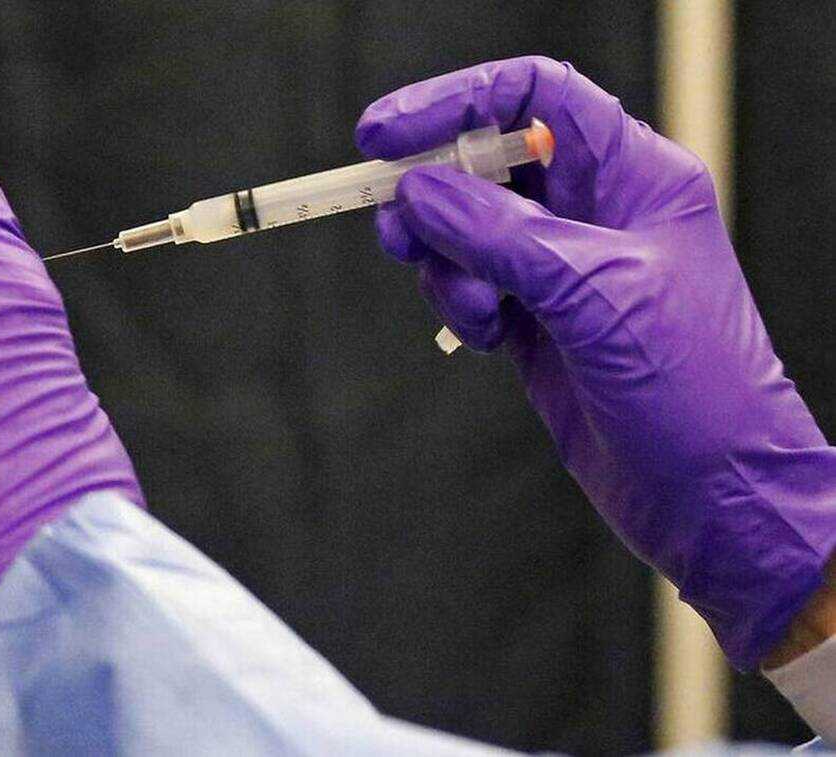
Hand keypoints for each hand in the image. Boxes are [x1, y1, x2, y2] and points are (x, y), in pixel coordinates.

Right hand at [357, 56, 835, 669]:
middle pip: (485, 162)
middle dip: (431, 192)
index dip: (456, 101)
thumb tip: (419, 189)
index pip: (535, 97)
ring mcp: (561, 268)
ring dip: (444, 263)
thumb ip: (502, 234)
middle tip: (396, 229)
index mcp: (634, 176)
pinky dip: (456, 303)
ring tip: (474, 312)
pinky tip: (487, 339)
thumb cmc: (693, 389)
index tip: (383, 133)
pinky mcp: (536, 321)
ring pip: (464, 229)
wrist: (714, 498)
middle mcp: (596, 212)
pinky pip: (467, 285)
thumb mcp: (596, 295)